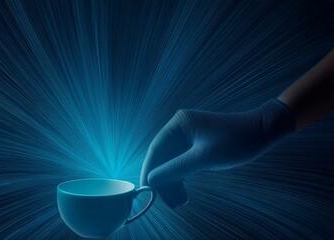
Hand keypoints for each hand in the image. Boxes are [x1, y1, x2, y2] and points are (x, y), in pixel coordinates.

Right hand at [140, 99, 294, 207]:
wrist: (263, 133)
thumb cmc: (235, 140)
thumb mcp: (203, 158)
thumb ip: (175, 169)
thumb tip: (151, 180)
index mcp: (179, 124)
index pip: (156, 149)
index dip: (149, 170)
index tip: (145, 189)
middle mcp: (180, 130)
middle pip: (163, 159)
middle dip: (164, 181)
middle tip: (167, 202)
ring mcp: (189, 140)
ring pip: (172, 165)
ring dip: (173, 183)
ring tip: (178, 203)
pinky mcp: (197, 149)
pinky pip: (183, 166)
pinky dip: (182, 180)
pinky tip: (183, 195)